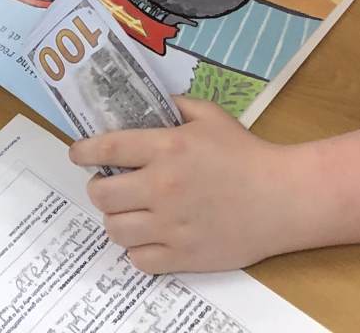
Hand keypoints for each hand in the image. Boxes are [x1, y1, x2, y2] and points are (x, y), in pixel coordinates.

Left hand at [72, 98, 286, 273]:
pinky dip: (137, 250)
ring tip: (126, 213)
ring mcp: (171, 226)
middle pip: (102, 194)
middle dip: (98, 188)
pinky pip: (138, 259)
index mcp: (167, 148)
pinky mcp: (183, 256)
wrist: (282, 198)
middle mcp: (162, 187)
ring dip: (115, 220)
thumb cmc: (246, 154)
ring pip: (115, 229)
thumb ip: (175, 104)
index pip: (107, 148)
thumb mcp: (210, 116)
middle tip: (108, 186)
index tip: (77, 153)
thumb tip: (148, 100)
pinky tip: (147, 238)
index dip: (83, 150)